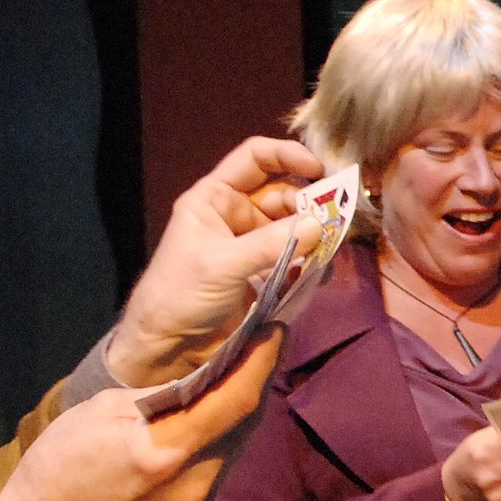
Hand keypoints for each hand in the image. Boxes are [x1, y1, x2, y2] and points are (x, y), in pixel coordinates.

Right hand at [0, 329, 281, 500]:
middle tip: (261, 339)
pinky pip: (222, 458)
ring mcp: (199, 499)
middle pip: (247, 420)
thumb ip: (160, 394)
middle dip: (258, 377)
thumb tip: (200, 377)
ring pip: (239, 440)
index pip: (237, 398)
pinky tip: (219, 407)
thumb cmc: (59, 469)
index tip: (272, 328)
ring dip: (244, 403)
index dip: (261, 360)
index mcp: (169, 449)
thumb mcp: (101, 412)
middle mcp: (197, 479)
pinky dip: (226, 428)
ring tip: (243, 366)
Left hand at [107, 135, 326, 387]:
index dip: (287, 155)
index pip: (255, 158)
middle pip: (283, 191)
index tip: (319, 169)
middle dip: (309, 200)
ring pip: (295, 224)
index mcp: (216, 197)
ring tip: (330, 244)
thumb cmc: (180, 293)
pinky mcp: (266, 271)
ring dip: (315, 231)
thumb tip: (319, 224)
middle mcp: (237, 214)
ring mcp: (253, 243)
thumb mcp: (221, 264)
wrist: (168, 346)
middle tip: (333, 217)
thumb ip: (270, 244)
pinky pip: (297, 255)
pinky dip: (312, 259)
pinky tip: (320, 269)